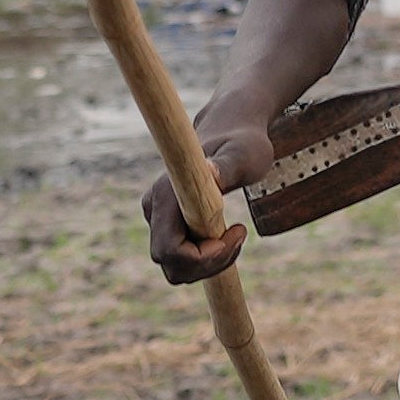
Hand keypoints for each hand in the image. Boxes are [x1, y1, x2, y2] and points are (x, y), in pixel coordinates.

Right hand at [141, 114, 272, 285]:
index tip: (236, 231)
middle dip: (209, 264)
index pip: (170, 250)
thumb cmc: (243, 142)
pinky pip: (181, 261)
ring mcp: (158, 219)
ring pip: (176, 268)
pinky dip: (206, 260)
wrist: (232, 132)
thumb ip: (227, 165)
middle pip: (171, 264)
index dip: (203, 257)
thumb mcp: (244, 154)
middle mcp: (154, 208)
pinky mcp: (167, 225)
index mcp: (166, 193)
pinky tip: (226, 236)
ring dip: (209, 264)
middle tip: (240, 235)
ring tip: (235, 235)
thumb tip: (209, 172)